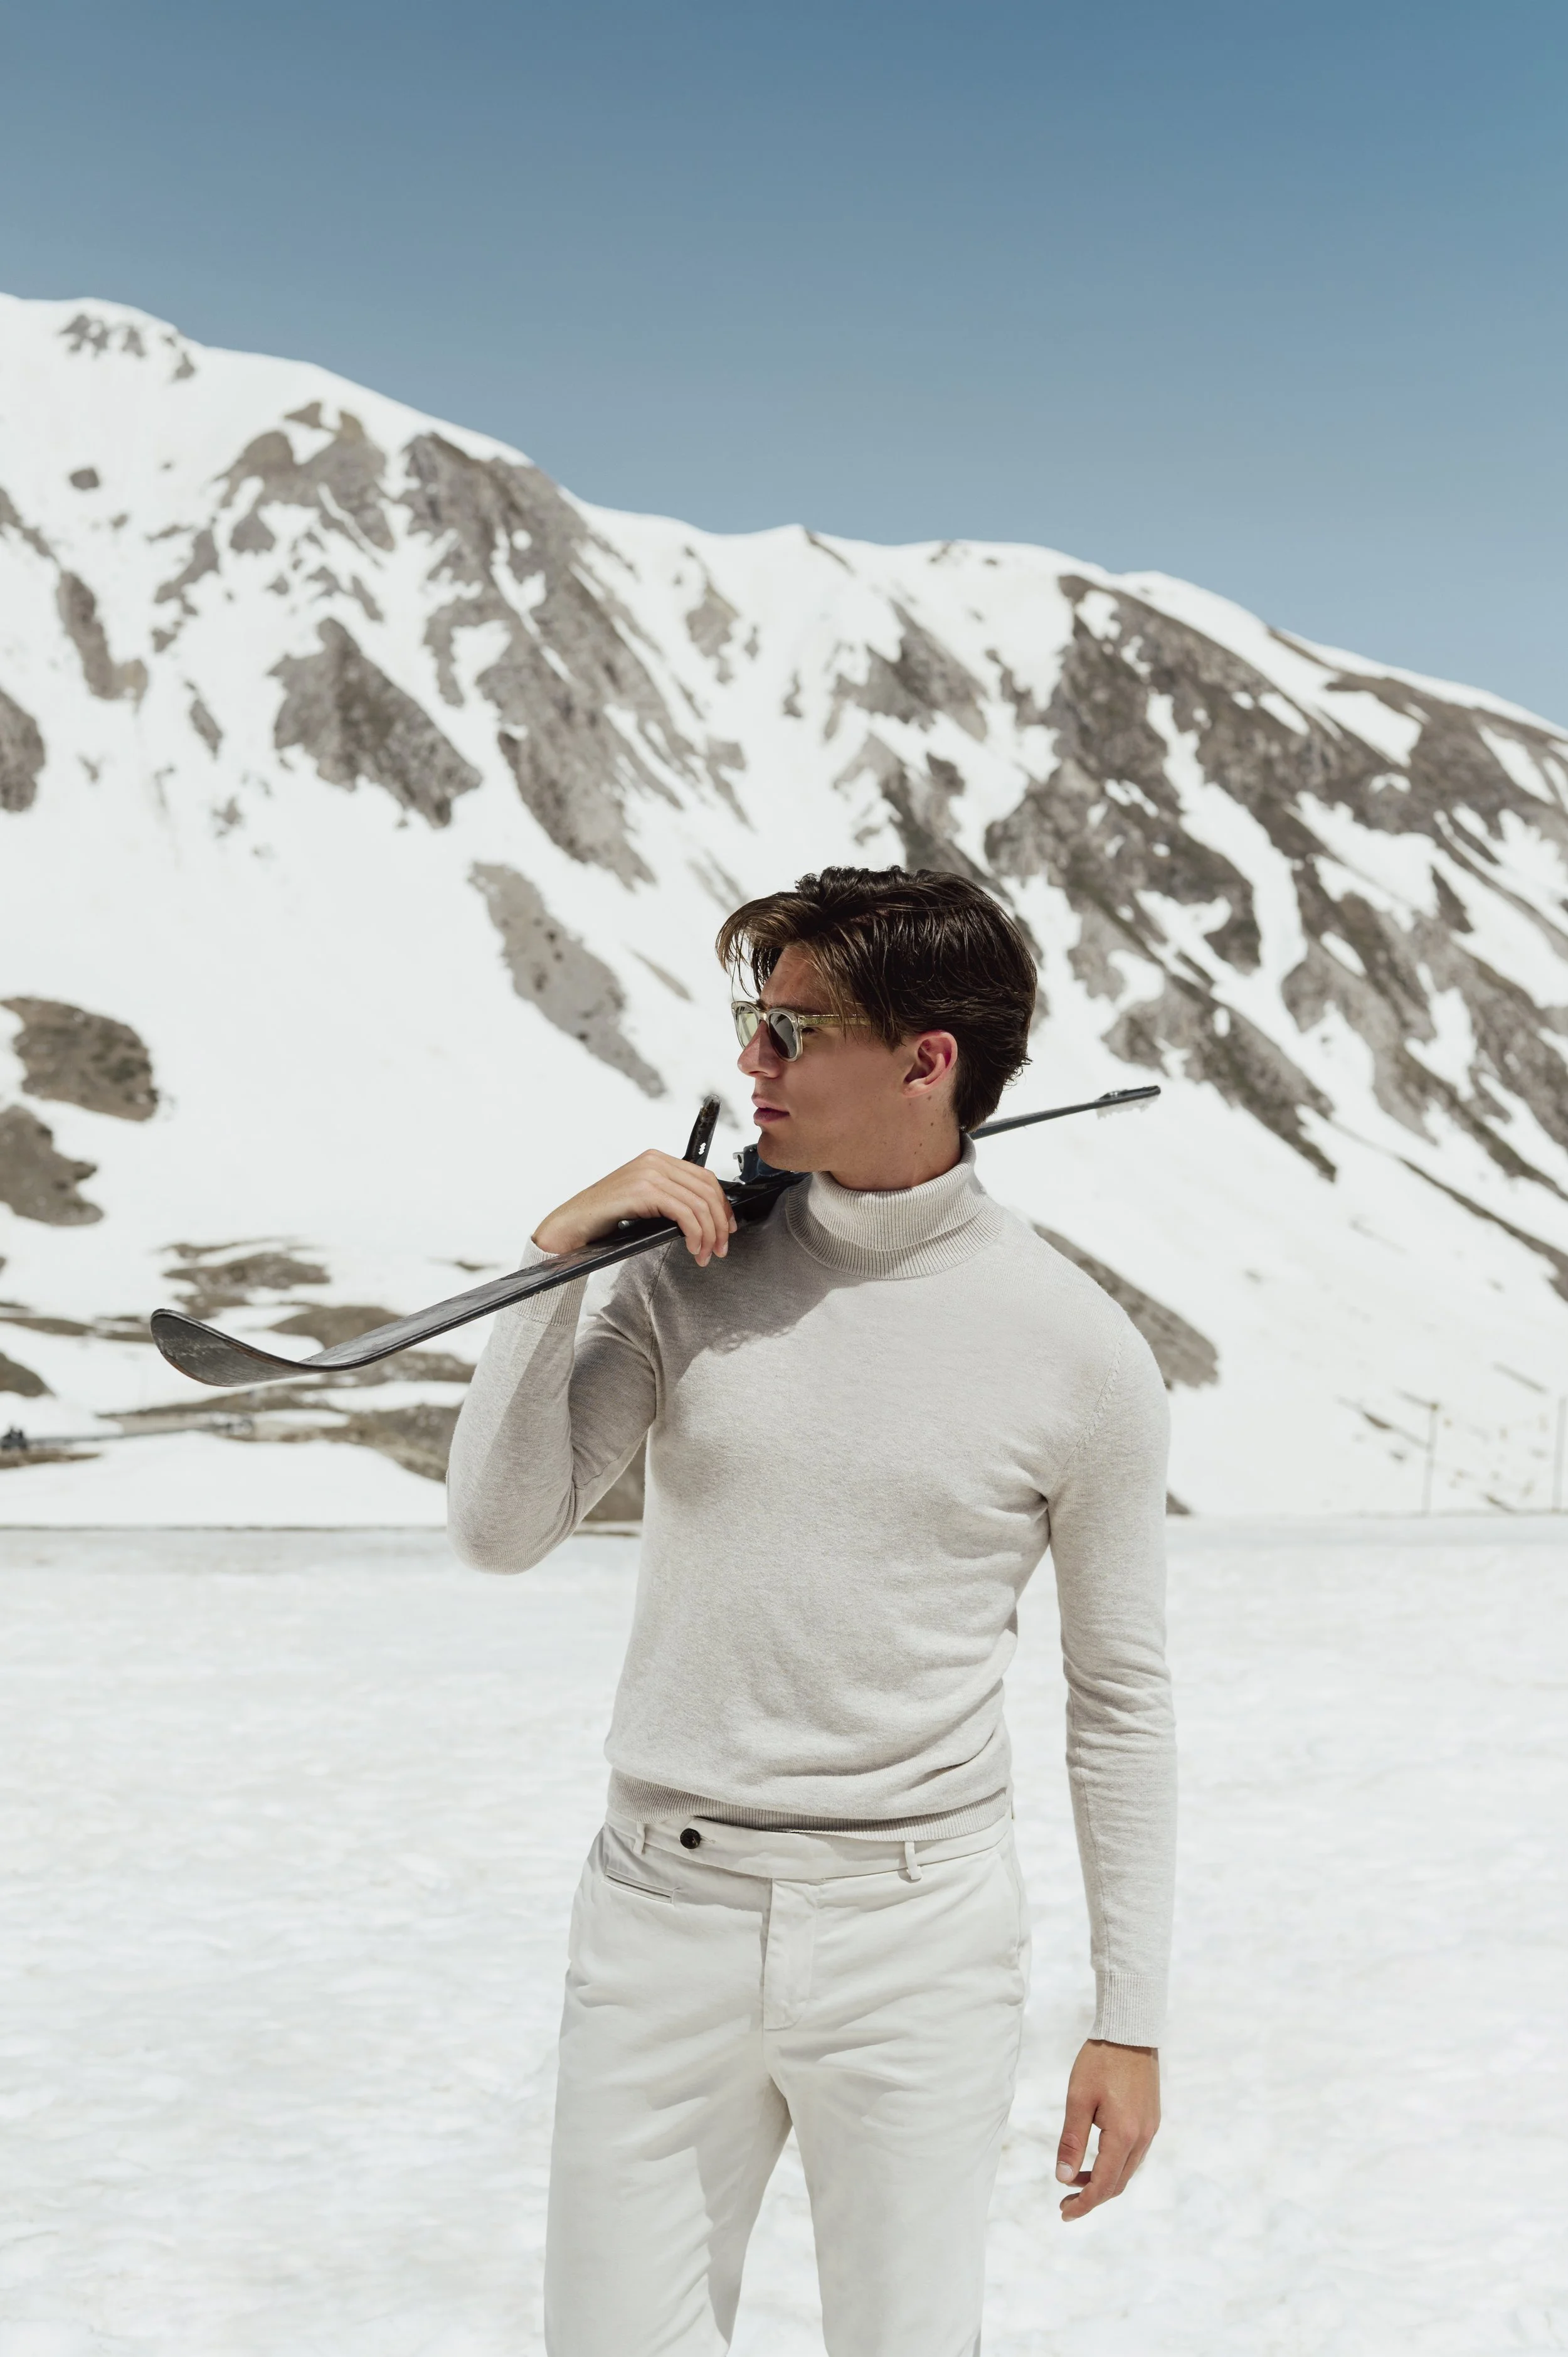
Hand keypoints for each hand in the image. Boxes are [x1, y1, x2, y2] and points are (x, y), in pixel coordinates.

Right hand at [532, 1149, 738, 1266]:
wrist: (572, 1224)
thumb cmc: (606, 1218)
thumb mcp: (645, 1203)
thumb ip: (670, 1200)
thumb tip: (706, 1216)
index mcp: (657, 1160)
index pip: (705, 1178)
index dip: (722, 1205)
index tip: (727, 1228)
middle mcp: (654, 1161)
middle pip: (707, 1190)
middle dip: (720, 1223)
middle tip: (721, 1247)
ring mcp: (648, 1174)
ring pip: (699, 1203)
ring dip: (709, 1234)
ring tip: (706, 1254)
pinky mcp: (643, 1190)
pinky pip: (684, 1213)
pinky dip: (695, 1234)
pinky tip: (693, 1247)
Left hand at [1055, 2039, 1159, 2220]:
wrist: (1130, 2031)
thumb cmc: (1100, 2061)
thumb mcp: (1078, 2099)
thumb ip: (1071, 2141)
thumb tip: (1063, 2178)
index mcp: (1124, 2135)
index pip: (1104, 2184)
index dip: (1084, 2203)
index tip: (1064, 2212)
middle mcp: (1142, 2137)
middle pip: (1118, 2183)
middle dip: (1092, 2197)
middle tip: (1065, 2202)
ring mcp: (1150, 2129)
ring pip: (1127, 2170)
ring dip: (1102, 2181)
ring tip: (1074, 2179)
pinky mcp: (1151, 2119)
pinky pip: (1133, 2153)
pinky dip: (1113, 2164)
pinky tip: (1095, 2158)